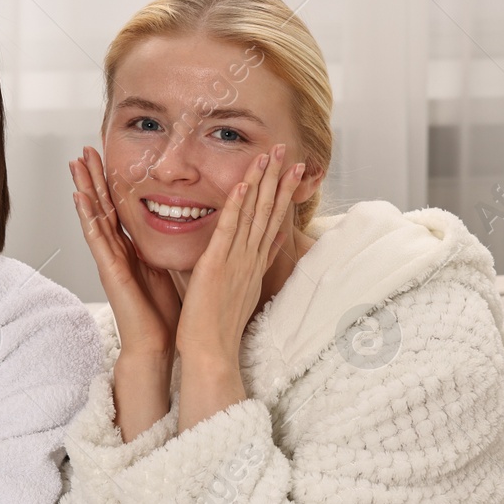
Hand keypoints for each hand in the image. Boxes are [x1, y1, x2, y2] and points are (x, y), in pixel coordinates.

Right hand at [70, 146, 181, 354]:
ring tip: (75, 164)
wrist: (157, 344)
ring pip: (94, 216)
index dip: (111, 183)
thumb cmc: (164, 313)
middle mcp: (117, 251)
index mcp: (132, 249)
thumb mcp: (169, 269)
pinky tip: (79, 198)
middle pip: (102, 206)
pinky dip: (86, 217)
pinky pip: (96, 239)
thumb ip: (167, 247)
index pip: (118, 208)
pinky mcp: (109, 270)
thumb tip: (184, 227)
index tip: (107, 157)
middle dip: (93, 177)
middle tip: (85, 149)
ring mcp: (109, 259)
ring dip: (83, 189)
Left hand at [175, 143, 305, 364]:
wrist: (211, 352)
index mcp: (253, 263)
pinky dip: (237, 206)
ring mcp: (236, 260)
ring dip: (262, 183)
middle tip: (288, 151)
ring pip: (253, 214)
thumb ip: (250, 266)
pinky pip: (229, 230)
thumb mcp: (239, 290)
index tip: (292, 171)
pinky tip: (243, 185)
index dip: (282, 194)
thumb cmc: (217, 326)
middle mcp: (250, 258)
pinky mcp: (217, 264)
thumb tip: (266, 245)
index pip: (272, 221)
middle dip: (278, 179)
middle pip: (268, 211)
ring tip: (271, 155)